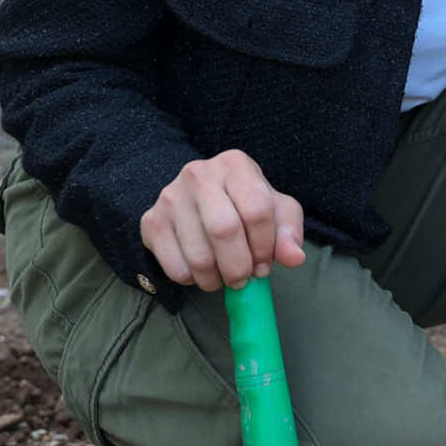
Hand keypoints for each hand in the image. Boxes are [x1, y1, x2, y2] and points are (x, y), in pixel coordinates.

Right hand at [140, 149, 307, 291]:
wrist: (196, 197)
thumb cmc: (243, 204)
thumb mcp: (275, 210)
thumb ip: (289, 232)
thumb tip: (294, 258)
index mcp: (234, 165)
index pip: (257, 210)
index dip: (265, 247)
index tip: (264, 265)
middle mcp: (198, 174)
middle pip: (224, 231)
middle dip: (240, 267)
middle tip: (244, 279)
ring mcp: (170, 197)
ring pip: (199, 256)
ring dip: (216, 279)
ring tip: (224, 277)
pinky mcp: (151, 221)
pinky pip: (175, 267)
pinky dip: (193, 280)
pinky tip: (200, 272)